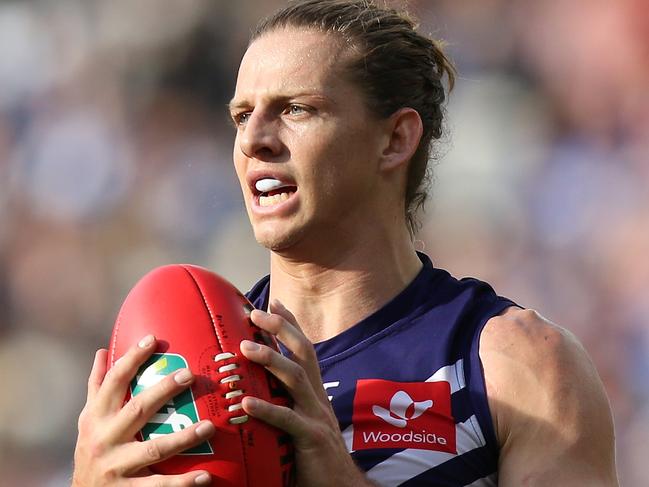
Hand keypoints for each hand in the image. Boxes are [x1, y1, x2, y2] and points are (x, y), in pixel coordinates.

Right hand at [72, 335, 215, 485]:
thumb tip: (102, 351)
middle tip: (190, 374)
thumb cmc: (92, 449)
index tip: (153, 339)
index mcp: (96, 417)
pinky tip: (206, 476)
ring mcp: (115, 466)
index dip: (132, 358)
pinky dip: (183, 483)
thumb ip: (97, 387)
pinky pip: (159, 486)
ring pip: (154, 448)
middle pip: (137, 409)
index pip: (114, 381)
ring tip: (210, 426)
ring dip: (184, 437)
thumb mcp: (89, 419)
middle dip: (163, 391)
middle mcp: (104, 439)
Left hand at [240, 299, 375, 486]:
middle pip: (303, 353)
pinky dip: (267, 409)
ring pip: (296, 378)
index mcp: (315, 394)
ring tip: (245, 347)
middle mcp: (318, 398)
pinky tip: (246, 403)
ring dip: (271, 358)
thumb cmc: (313, 458)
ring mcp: (317, 417)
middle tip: (256, 312)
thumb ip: (283, 406)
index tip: (273, 302)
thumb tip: (253, 393)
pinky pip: (288, 420)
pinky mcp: (312, 439)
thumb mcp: (299, 424)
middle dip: (281, 328)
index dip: (291, 325)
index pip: (304, 350)